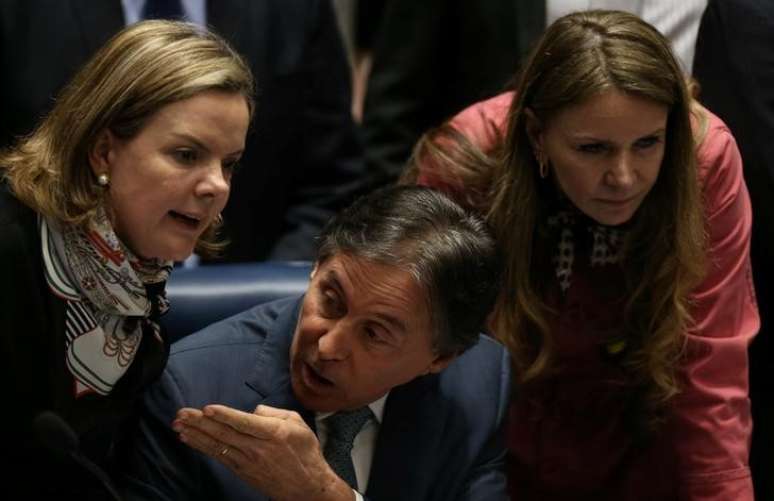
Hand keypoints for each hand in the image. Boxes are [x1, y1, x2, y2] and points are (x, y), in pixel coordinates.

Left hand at [173, 404, 353, 500]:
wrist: (306, 486)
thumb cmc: (304, 452)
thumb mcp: (298, 424)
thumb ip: (275, 412)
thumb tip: (252, 410)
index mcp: (273, 433)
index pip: (244, 423)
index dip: (224, 416)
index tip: (206, 409)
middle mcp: (257, 448)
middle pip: (225, 434)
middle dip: (200, 423)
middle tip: (181, 413)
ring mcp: (247, 461)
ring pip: (217, 445)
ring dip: (196, 434)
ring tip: (178, 425)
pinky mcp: (241, 471)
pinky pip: (218, 456)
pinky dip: (202, 447)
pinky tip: (189, 439)